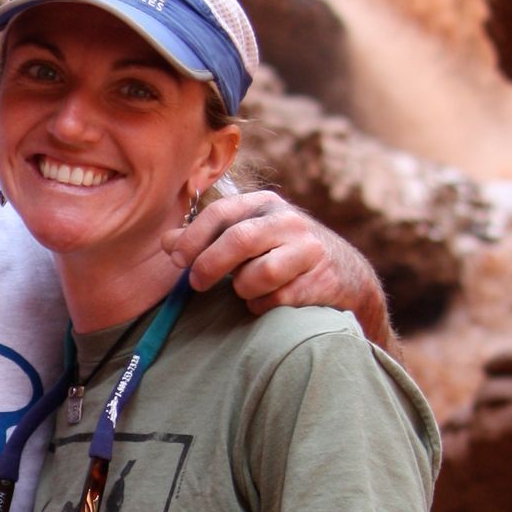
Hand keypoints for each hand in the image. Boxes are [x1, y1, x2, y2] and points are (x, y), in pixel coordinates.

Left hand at [168, 192, 390, 346]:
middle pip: (239, 240)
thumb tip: (166, 242)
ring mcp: (309, 250)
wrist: (345, 275)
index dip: (194, 238)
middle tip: (196, 283)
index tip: (177, 260)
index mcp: (265, 205)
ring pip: (259, 274)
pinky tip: (268, 302)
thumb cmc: (282, 254)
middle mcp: (289, 221)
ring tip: (246, 291)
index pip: (222, 213)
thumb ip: (207, 239)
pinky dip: (263, 306)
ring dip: (243, 290)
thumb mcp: (248, 237)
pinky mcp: (321, 280)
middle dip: (210, 265)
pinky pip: (277, 300)